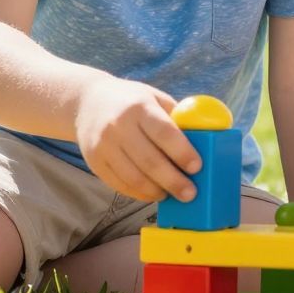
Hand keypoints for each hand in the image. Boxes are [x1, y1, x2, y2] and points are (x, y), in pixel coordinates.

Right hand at [74, 78, 200, 202]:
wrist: (87, 102)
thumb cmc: (131, 101)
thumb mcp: (154, 97)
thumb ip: (176, 118)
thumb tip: (206, 140)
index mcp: (139, 107)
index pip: (164, 133)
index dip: (182, 152)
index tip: (197, 167)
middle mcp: (118, 126)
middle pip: (150, 160)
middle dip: (173, 181)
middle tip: (190, 193)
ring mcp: (103, 146)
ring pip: (134, 177)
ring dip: (156, 191)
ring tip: (171, 195)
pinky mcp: (94, 162)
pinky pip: (120, 184)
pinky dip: (139, 193)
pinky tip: (152, 193)